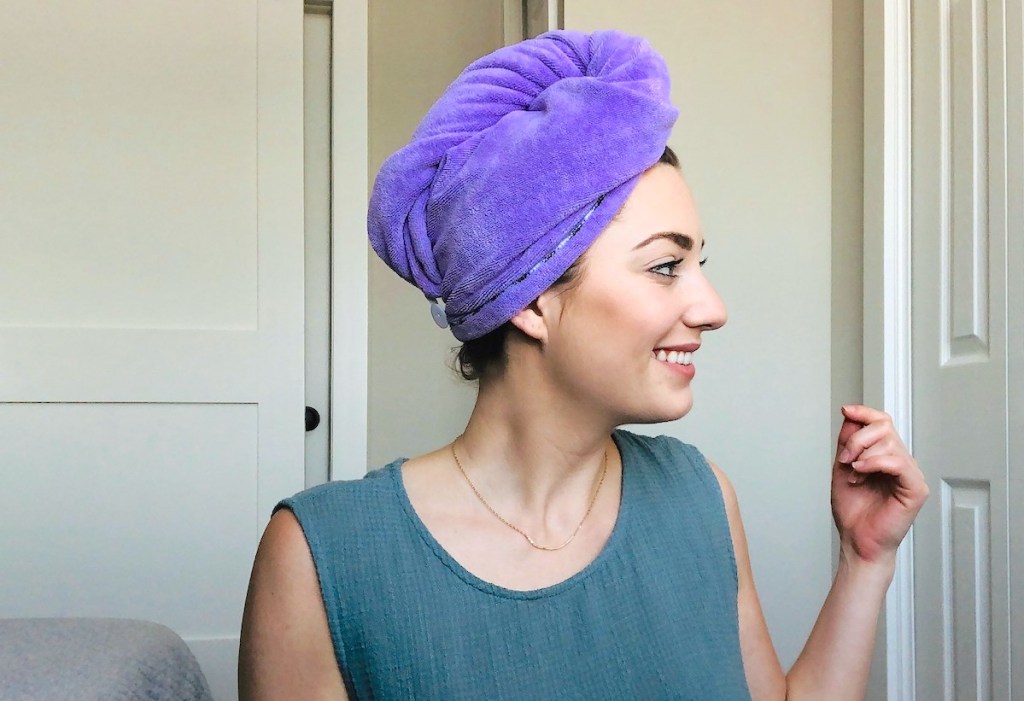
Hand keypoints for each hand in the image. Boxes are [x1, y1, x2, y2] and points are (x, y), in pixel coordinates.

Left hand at [830, 405, 928, 565]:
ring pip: (890, 443)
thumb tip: (851, 415)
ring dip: (862, 454)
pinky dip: (875, 463)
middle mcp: (901, 462)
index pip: (882, 422)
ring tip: (853, 473)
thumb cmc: (853, 511)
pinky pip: (899, 462)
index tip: (847, 410)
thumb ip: (848, 442)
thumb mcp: (842, 468)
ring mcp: (910, 474)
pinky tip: (861, 472)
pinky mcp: (915, 489)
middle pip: (884, 427)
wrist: (857, 541)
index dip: (865, 412)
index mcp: (885, 456)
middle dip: (857, 439)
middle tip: (844, 459)